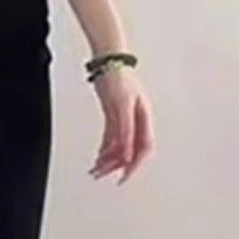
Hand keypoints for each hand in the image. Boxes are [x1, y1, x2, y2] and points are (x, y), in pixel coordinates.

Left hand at [88, 64, 154, 183]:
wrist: (108, 62)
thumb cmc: (119, 79)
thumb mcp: (122, 106)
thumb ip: (125, 131)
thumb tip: (127, 155)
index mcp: (143, 119)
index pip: (142, 149)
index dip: (134, 165)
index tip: (123, 177)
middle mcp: (135, 121)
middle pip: (129, 150)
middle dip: (116, 165)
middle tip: (102, 174)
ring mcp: (124, 118)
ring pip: (119, 145)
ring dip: (107, 158)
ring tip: (95, 169)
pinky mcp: (114, 114)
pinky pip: (111, 137)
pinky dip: (104, 148)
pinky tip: (98, 156)